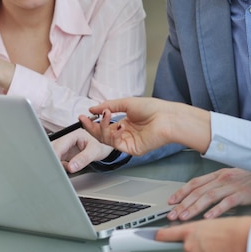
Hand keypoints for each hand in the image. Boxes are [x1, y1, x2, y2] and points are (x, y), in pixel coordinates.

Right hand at [52, 129, 112, 172]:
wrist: (102, 147)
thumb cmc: (99, 145)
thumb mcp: (95, 151)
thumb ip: (84, 158)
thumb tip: (71, 167)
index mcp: (73, 134)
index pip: (58, 145)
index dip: (55, 156)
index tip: (55, 166)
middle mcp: (66, 139)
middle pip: (52, 150)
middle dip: (53, 161)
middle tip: (58, 171)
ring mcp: (63, 147)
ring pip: (52, 156)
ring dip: (56, 165)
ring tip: (66, 169)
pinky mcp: (62, 154)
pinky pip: (56, 162)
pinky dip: (59, 167)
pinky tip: (67, 168)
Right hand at [80, 97, 210, 155]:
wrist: (167, 117)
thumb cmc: (153, 108)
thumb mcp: (127, 103)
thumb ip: (109, 105)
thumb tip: (93, 108)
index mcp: (125, 122)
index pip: (104, 125)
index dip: (93, 121)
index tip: (83, 116)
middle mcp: (125, 133)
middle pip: (102, 134)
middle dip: (92, 127)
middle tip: (85, 120)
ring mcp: (128, 142)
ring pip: (106, 140)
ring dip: (103, 128)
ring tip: (107, 116)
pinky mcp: (131, 149)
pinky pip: (116, 144)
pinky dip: (114, 134)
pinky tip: (119, 125)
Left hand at [156, 216, 250, 251]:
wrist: (241, 239)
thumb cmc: (231, 228)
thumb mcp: (211, 223)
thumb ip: (199, 230)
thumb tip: (198, 235)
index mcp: (191, 229)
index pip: (170, 233)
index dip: (159, 235)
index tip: (152, 236)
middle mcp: (190, 243)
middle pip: (186, 247)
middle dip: (196, 246)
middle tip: (211, 242)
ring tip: (218, 248)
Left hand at [167, 167, 250, 220]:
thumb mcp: (235, 177)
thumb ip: (220, 185)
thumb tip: (206, 197)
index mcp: (220, 174)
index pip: (195, 182)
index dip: (181, 192)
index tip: (171, 201)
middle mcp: (223, 178)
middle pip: (198, 191)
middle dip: (182, 203)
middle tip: (171, 214)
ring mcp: (233, 185)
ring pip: (208, 197)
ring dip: (193, 208)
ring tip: (183, 217)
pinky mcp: (244, 193)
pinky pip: (227, 203)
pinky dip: (216, 211)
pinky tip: (207, 218)